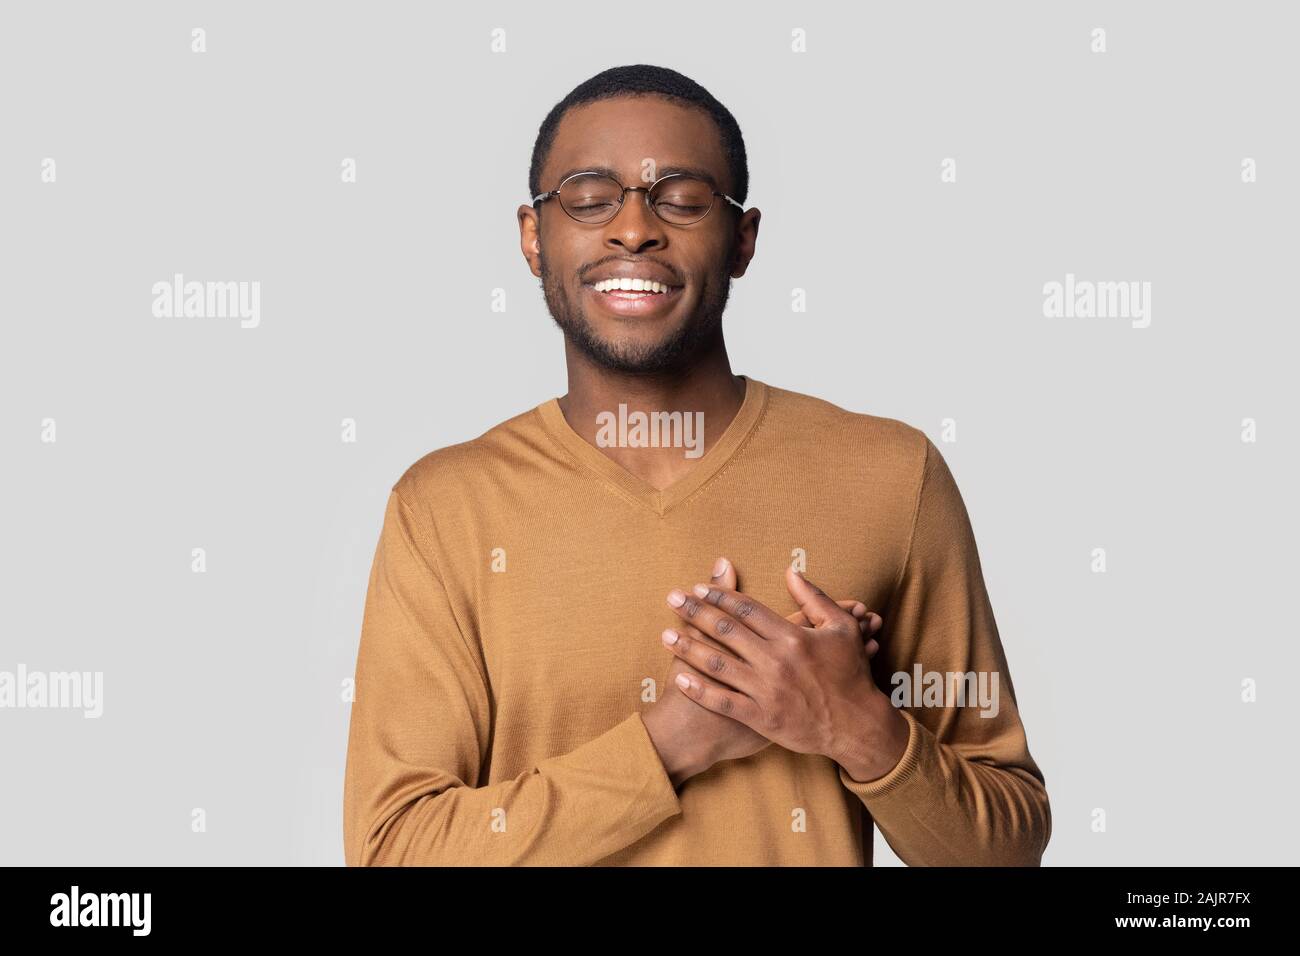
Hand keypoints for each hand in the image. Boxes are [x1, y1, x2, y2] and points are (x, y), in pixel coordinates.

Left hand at [662, 566, 908, 782]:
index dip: (720, 595)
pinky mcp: (762, 717)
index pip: (747, 609)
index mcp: (792, 636)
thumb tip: (791, 571)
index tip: (698, 587)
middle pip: (726, 630)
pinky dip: (699, 689)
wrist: (857, 726)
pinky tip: (679, 677)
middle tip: (672, 599)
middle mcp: (776, 661)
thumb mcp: (841, 628)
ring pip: (718, 663)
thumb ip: (814, 598)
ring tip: (665, 633)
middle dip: (695, 612)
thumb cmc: (851, 674)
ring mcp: (767, 690)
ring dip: (688, 647)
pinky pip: (723, 701)